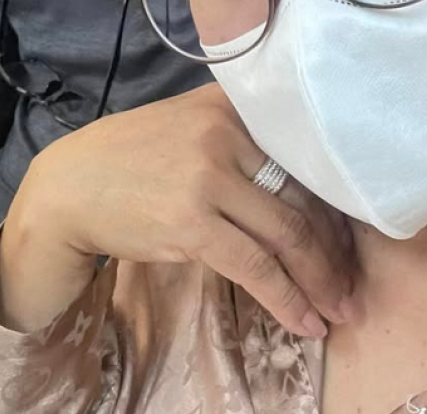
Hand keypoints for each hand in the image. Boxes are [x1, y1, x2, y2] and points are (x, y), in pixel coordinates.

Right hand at [7, 85, 355, 337]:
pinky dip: (287, 299)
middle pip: (302, 197)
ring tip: (341, 311)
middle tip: (355, 287)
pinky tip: (305, 321)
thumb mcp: (188, 125)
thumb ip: (239, 138)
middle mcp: (224, 133)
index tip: (355, 239)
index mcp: (230, 106)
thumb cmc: (131, 157)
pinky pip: (256, 266)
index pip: (303, 156)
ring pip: (288, 234)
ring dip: (322, 281)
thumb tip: (306, 186)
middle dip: (337, 251)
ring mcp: (208, 176)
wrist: (71, 184)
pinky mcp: (191, 221)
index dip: (337, 205)